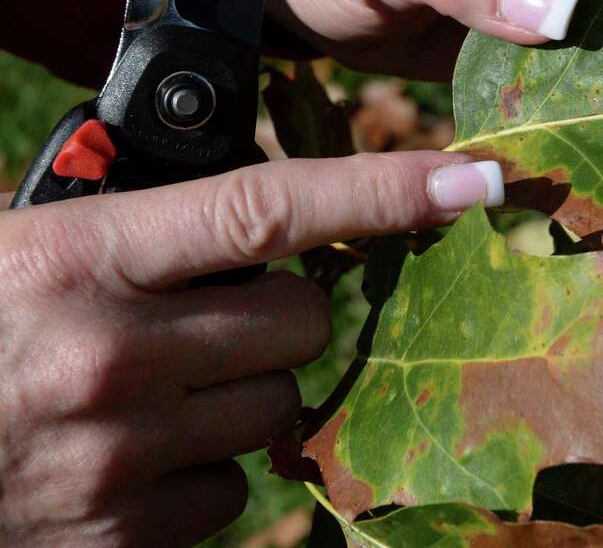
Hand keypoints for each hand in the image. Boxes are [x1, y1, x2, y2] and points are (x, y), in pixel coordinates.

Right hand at [0, 154, 502, 545]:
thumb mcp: (30, 247)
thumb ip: (146, 228)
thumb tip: (267, 223)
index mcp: (78, 257)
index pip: (269, 208)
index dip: (384, 190)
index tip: (469, 180)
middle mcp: (106, 356)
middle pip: (302, 320)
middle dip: (283, 311)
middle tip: (218, 311)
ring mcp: (115, 460)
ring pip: (280, 408)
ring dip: (245, 391)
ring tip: (161, 385)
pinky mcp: (120, 540)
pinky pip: (235, 493)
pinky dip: (206, 470)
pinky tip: (136, 455)